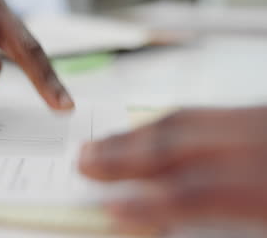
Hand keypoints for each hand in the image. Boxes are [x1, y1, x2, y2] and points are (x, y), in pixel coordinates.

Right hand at [79, 108, 266, 228]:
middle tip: (86, 162)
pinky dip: (167, 122)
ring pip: (186, 120)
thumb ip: (205, 216)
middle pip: (177, 144)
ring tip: (103, 144)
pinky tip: (148, 130)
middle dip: (124, 154)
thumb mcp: (259, 226)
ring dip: (137, 134)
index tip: (110, 208)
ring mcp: (260, 120)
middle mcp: (260, 145)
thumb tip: (157, 219)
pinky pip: (204, 111)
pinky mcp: (259, 110)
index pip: (192, 193)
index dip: (144, 203)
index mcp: (263, 189)